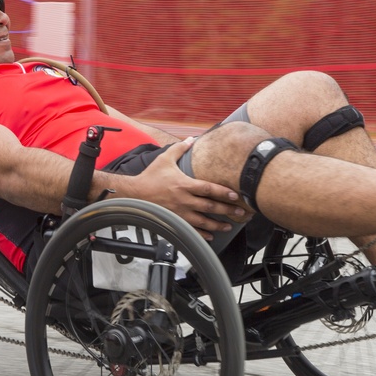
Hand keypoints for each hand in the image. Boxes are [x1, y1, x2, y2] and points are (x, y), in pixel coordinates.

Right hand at [125, 140, 247, 240]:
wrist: (134, 194)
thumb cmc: (149, 177)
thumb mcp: (165, 159)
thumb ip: (180, 149)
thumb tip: (191, 139)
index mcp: (184, 184)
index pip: (208, 189)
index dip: (223, 193)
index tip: (235, 196)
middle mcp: (184, 200)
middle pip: (210, 206)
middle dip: (227, 210)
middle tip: (240, 212)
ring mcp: (179, 212)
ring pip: (203, 221)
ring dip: (217, 225)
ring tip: (229, 227)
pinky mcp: (174, 221)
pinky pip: (191, 230)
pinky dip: (202, 234)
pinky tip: (211, 236)